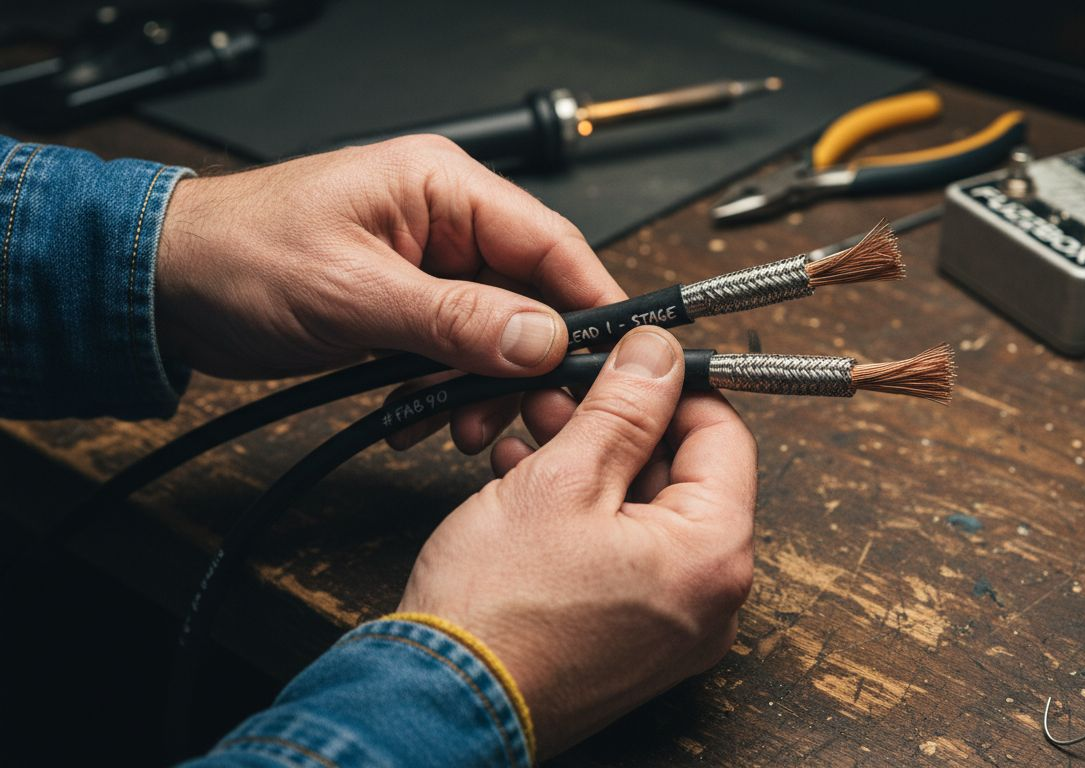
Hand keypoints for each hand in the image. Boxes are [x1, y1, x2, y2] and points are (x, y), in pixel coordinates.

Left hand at [154, 135, 624, 450]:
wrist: (164, 288)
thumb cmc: (238, 256)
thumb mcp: (354, 293)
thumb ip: (456, 319)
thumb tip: (542, 337)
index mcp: (442, 187)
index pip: (550, 242)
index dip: (591, 302)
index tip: (616, 358)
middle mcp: (445, 222)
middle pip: (532, 296)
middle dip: (534, 363)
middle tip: (537, 415)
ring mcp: (427, 268)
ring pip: (498, 334)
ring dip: (487, 387)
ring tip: (462, 426)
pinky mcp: (406, 308)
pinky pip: (457, 353)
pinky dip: (449, 390)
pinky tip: (424, 420)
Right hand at [398, 327, 756, 756]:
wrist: (439, 707)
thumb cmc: (497, 609)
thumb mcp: (562, 480)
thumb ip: (623, 407)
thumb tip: (658, 353)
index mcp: (714, 556)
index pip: (724, 436)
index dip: (673, 386)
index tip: (626, 361)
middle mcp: (711, 600)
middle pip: (684, 474)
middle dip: (619, 424)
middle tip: (560, 393)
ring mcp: (674, 628)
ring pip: (647, 513)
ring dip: (593, 464)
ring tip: (530, 432)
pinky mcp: (634, 643)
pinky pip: (626, 557)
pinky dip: (586, 515)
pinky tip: (527, 481)